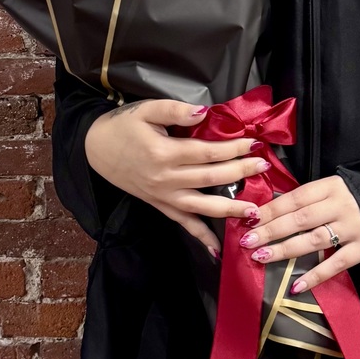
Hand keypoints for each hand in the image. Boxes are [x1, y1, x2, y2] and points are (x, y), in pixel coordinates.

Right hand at [85, 98, 268, 255]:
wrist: (94, 149)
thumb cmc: (123, 125)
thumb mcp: (146, 109)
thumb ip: (176, 110)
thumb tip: (205, 112)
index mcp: (165, 153)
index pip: (208, 152)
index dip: (233, 149)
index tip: (254, 143)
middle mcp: (166, 179)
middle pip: (211, 178)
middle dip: (240, 173)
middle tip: (264, 166)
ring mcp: (163, 197)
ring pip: (202, 207)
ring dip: (229, 209)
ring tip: (254, 210)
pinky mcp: (159, 206)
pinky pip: (183, 224)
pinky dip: (200, 237)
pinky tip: (218, 249)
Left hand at [238, 175, 359, 293]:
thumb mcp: (336, 185)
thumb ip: (311, 197)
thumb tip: (274, 209)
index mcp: (331, 186)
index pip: (296, 198)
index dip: (272, 208)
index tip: (250, 218)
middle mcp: (340, 206)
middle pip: (300, 219)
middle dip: (271, 230)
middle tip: (247, 241)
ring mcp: (352, 228)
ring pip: (314, 240)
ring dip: (285, 250)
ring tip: (261, 257)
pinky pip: (337, 264)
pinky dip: (316, 275)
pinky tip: (296, 286)